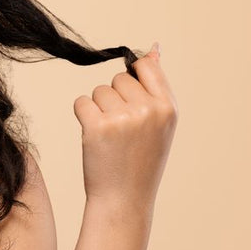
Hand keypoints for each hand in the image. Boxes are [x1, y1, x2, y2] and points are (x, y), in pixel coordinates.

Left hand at [73, 42, 178, 210]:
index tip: (129, 95)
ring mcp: (123, 118)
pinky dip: (83, 116)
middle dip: (114, 98)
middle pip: (118, 79)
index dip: (133, 76)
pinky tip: (94, 137)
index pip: (148, 67)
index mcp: (169, 109)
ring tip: (110, 136)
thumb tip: (153, 49)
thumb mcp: (159, 126)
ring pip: (99, 91)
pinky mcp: (98, 126)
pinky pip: (81, 102)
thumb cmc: (140, 162)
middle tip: (121, 128)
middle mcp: (149, 110)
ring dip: (98, 109)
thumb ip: (155, 89)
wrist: (124, 200)